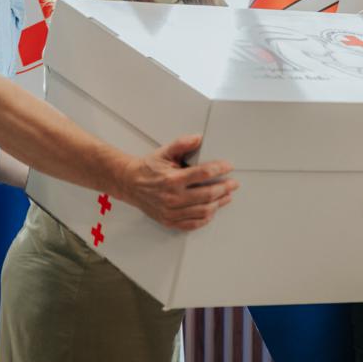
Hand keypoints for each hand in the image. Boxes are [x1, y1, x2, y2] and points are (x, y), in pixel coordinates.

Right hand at [117, 135, 238, 230]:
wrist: (129, 183)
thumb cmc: (147, 168)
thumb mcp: (164, 152)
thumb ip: (182, 144)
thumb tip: (199, 138)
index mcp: (173, 179)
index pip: (204, 174)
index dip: (220, 169)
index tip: (228, 166)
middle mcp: (173, 197)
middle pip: (208, 195)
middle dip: (225, 188)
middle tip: (233, 184)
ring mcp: (171, 211)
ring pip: (203, 211)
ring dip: (219, 203)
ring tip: (226, 197)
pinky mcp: (169, 220)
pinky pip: (192, 224)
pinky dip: (205, 218)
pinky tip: (211, 211)